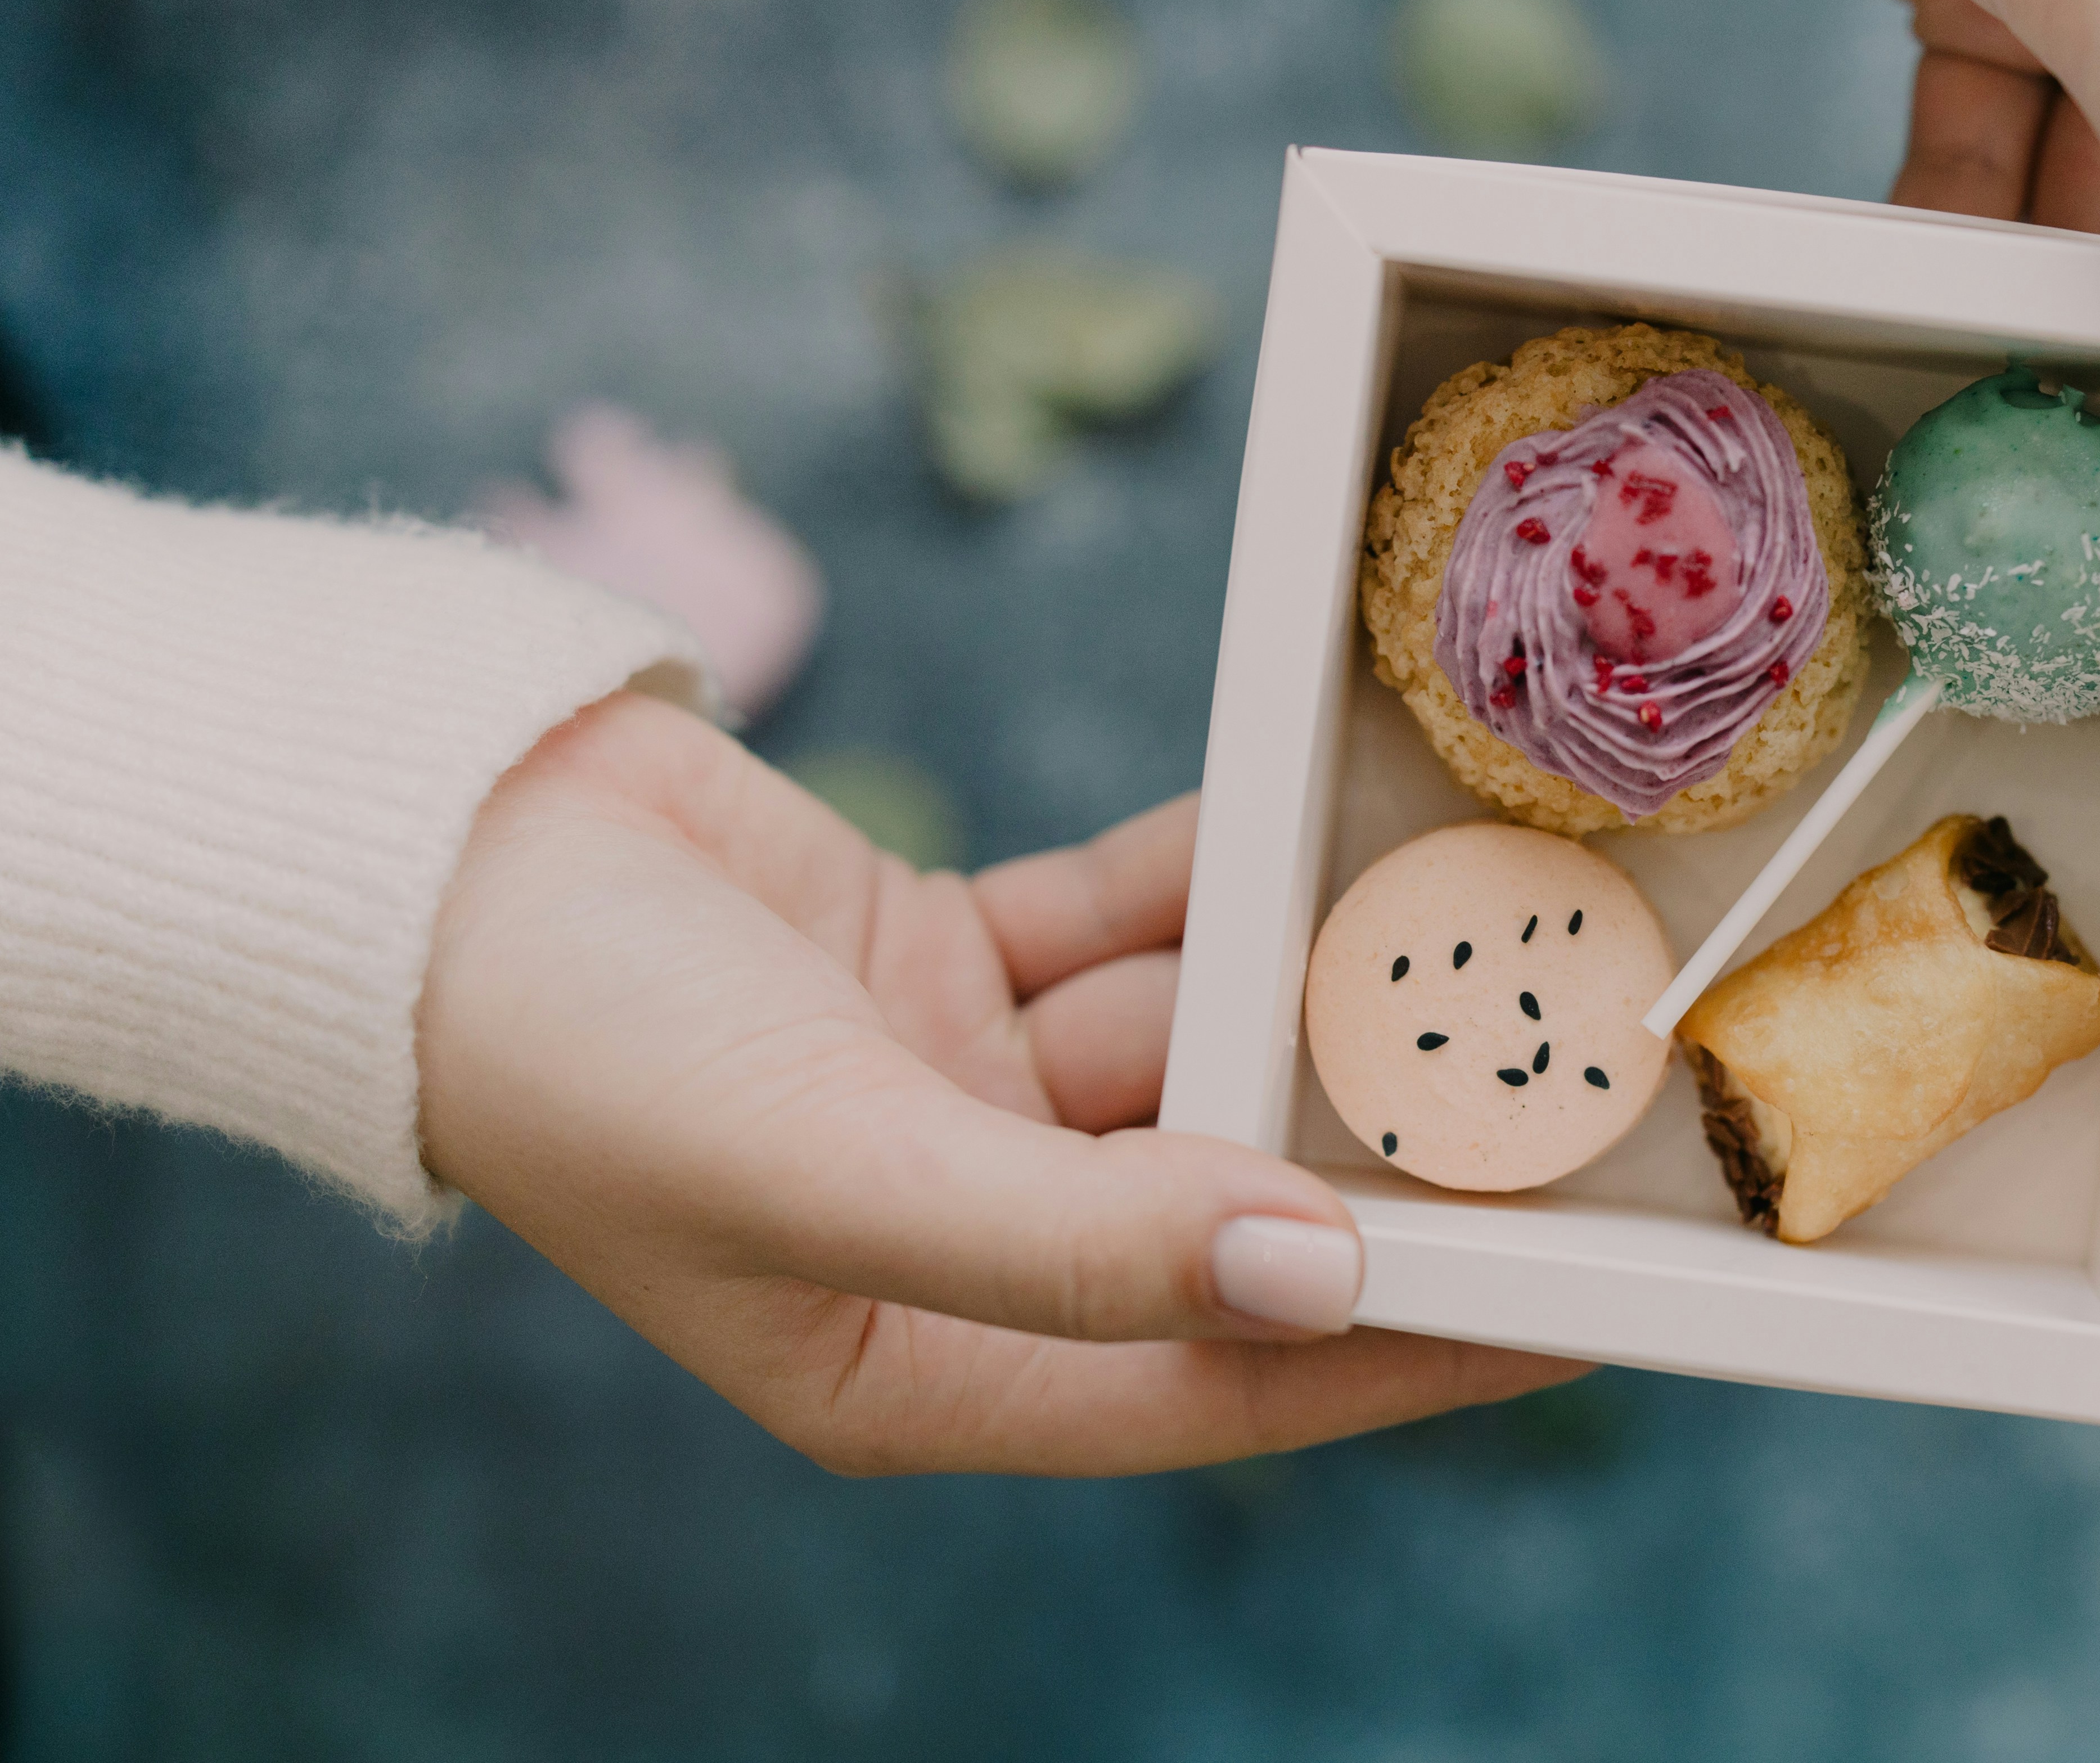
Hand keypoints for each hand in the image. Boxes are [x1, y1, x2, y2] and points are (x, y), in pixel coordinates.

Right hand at [416, 692, 1580, 1473]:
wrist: (415, 852)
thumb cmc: (580, 1049)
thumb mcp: (828, 1170)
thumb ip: (1077, 1246)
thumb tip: (1312, 1281)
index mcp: (921, 1365)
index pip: (1220, 1376)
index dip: (1406, 1350)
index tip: (1576, 1303)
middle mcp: (959, 1241)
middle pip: (1224, 1207)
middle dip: (1362, 1142)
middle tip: (1551, 1068)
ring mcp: (958, 1093)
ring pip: (1186, 1050)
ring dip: (1286, 987)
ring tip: (1445, 917)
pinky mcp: (947, 958)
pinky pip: (1122, 922)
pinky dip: (1196, 882)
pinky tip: (1298, 831)